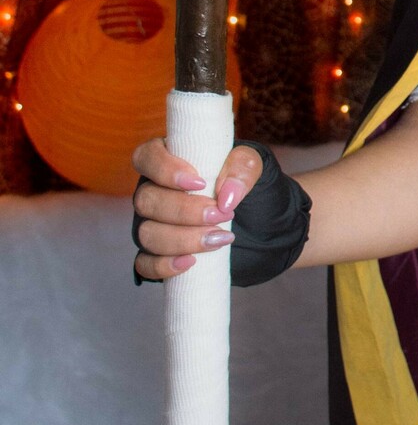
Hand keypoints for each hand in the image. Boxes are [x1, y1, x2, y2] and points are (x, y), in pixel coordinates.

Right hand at [130, 138, 264, 282]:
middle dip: (184, 211)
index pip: (147, 157)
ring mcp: (153, 224)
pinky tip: (190, 263)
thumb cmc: (252, 188)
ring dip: (181, 239)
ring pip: (146, 233)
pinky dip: (163, 266)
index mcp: (170, 160)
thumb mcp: (257, 168)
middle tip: (221, 215)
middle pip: (146, 200)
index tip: (199, 183)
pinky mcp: (159, 254)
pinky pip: (145, 264)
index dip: (165, 170)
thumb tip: (226, 195)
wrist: (265, 224)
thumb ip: (243, 168)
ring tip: (219, 238)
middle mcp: (155, 191)